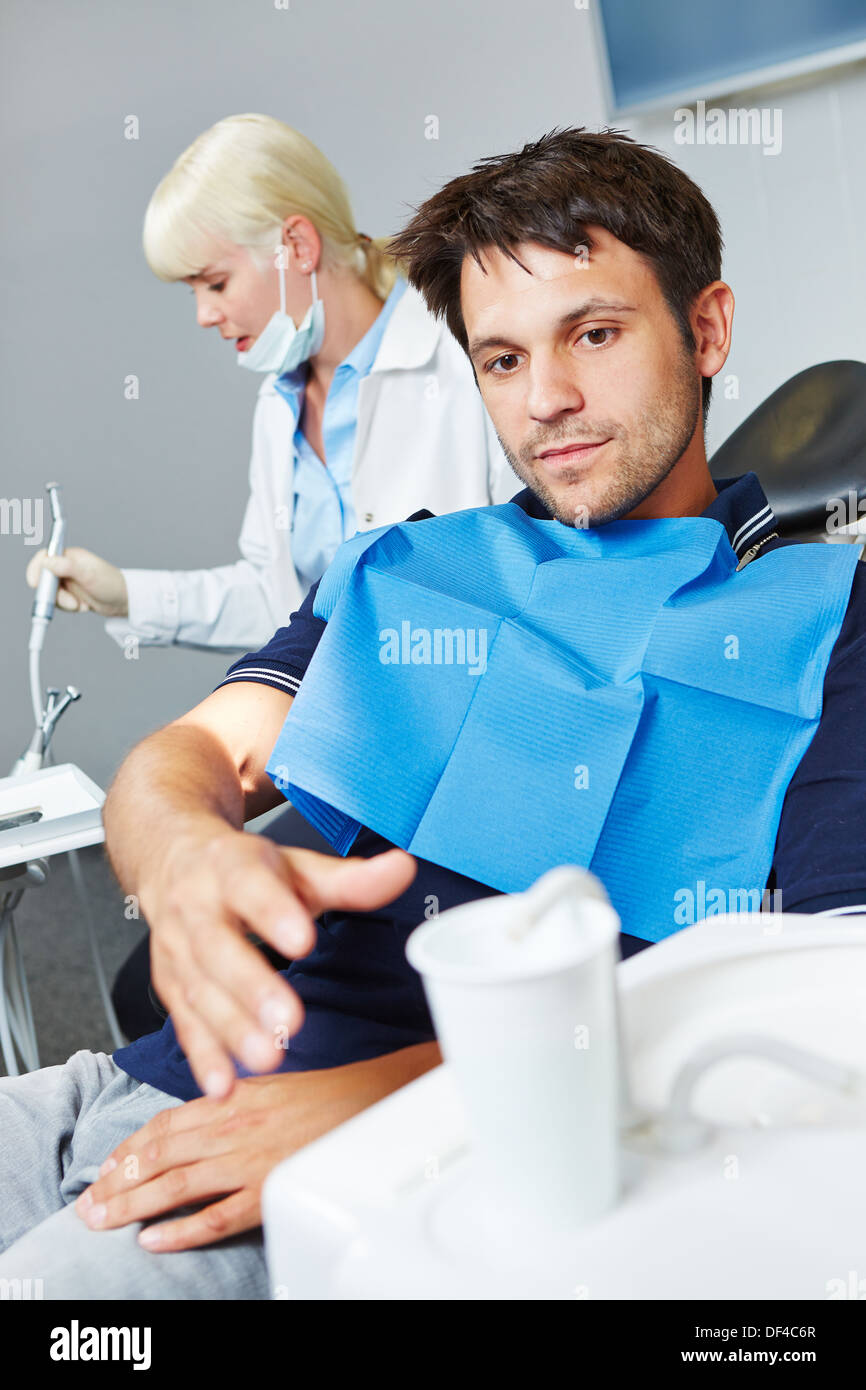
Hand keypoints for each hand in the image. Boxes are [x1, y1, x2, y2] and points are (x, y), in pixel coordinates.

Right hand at [25, 545, 128, 615]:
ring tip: (79, 605)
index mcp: (70, 556)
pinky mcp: (69, 594)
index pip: (45, 557)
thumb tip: (47, 562)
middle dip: (53, 593)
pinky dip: (68, 607)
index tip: (36, 584)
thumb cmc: (111, 584)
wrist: (123, 601)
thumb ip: (68, 567)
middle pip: (44, 578)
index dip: (37, 569)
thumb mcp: (90, 575)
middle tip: (69, 603)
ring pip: (50, 592)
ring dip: (63, 602)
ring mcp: (67, 581)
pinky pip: (58, 602)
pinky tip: (82, 606)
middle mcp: (66, 567)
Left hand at [74, 1044, 440, 1250]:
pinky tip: (153, 1240)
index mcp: (233, 1095)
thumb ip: (232, 1099)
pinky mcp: (269, 1190)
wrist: (379, 1103)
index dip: (130, 1146)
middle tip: (88, 1202)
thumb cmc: (332, 1094)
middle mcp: (234, 1124)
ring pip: (174, 1185)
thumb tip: (198, 1116)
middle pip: (159, 1155)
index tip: (106, 1165)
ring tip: (102, 1220)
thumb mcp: (272, 1083)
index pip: (164, 1122)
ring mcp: (250, 1160)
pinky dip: (179, 1231)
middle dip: (116, 1180)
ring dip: (131, 1204)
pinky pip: (214, 1217)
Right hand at [140, 829, 417, 1098]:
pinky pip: (186, 1024)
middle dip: (252, 987)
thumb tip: (401, 870)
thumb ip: (348, 880)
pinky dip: (203, 1057)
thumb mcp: (295, 866)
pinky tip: (224, 1084)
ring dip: (231, 1029)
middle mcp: (196, 908)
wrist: (173, 861)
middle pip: (219, 948)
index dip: (273, 913)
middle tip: (287, 1019)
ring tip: (267, 1057)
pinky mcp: (171, 986)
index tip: (302, 940)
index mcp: (230, 868)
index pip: (250, 886)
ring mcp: (178, 950)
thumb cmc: (241, 869)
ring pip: (201, 991)